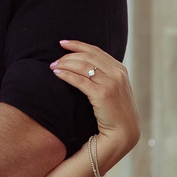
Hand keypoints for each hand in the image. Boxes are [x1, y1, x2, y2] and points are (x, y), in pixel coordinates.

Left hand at [51, 40, 138, 166]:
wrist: (123, 133)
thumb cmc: (115, 114)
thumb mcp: (115, 90)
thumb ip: (105, 77)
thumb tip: (86, 68)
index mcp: (120, 69)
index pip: (96, 51)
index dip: (78, 45)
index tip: (63, 43)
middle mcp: (117, 73)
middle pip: (88, 56)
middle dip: (68, 55)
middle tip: (54, 60)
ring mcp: (111, 83)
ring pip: (83, 66)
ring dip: (65, 64)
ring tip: (53, 66)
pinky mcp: (102, 94)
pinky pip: (80, 80)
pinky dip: (66, 75)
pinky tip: (57, 74)